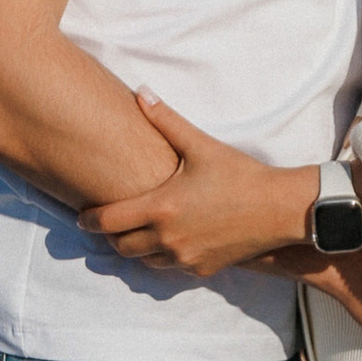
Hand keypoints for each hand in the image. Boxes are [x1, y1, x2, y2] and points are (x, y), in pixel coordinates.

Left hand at [76, 93, 317, 278]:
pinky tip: (169, 239)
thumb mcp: (201, 145)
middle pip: (120, 246)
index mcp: (161, 207)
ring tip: (136, 231)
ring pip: (143, 261)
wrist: (280, 209)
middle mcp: (168, 237)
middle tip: (108, 222)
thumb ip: (166, 120)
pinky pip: (171, 267)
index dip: (89, 219)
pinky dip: (163, 256)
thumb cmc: (240, 174)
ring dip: (135, 247)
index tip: (81, 216)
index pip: (108, 220)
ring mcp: (185, 257)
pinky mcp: (202, 268)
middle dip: (110, 235)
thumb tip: (140, 92)